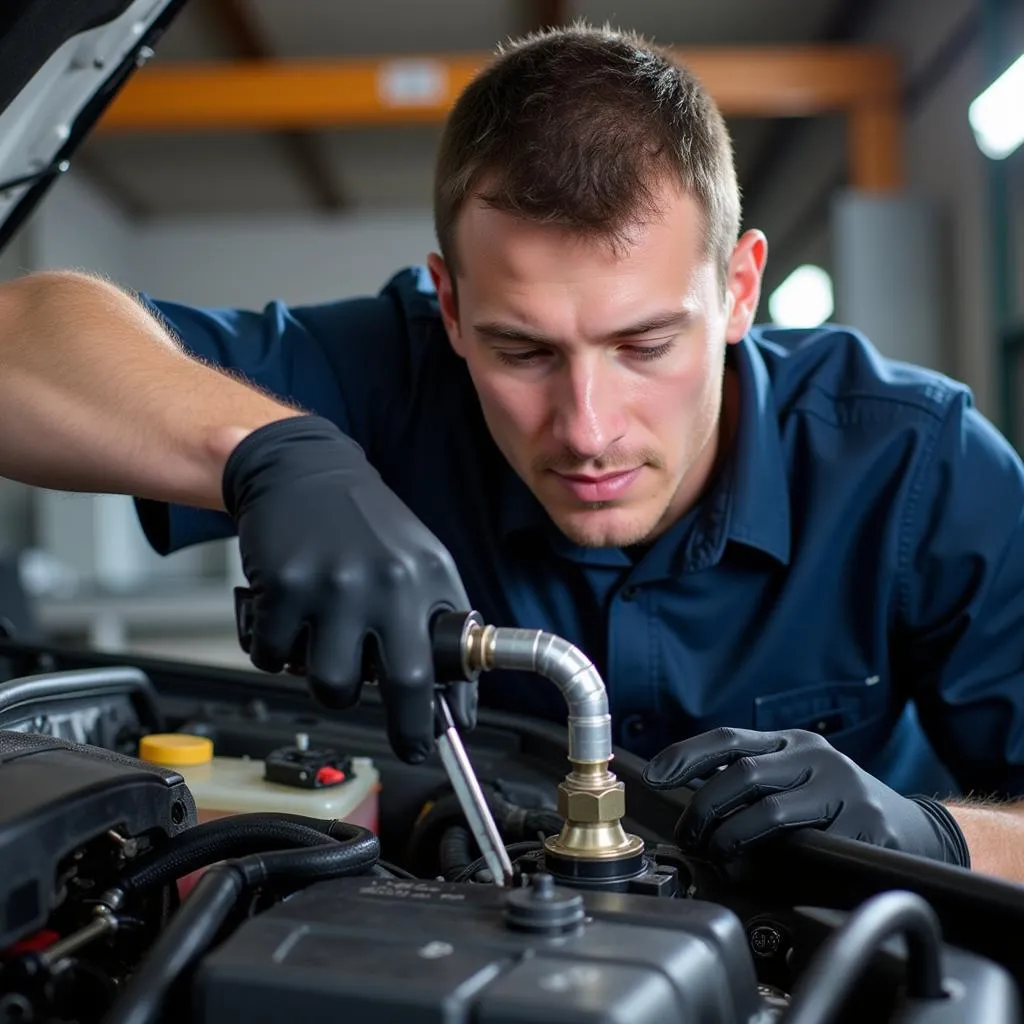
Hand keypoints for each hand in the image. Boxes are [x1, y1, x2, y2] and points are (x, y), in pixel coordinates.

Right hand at [222, 415, 474, 763]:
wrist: (302, 471)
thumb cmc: (364, 523)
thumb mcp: (420, 560)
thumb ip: (438, 622)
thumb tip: (454, 696)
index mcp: (425, 575)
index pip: (440, 663)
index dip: (436, 715)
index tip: (429, 739)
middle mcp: (383, 580)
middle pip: (396, 682)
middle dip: (400, 723)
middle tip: (399, 734)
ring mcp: (331, 584)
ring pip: (331, 682)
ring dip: (330, 683)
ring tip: (331, 651)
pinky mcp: (282, 585)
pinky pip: (276, 657)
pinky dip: (279, 655)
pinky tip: (290, 626)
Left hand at [642, 727, 969, 866]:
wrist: (913, 831)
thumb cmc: (838, 806)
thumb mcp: (794, 782)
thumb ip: (751, 786)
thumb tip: (691, 808)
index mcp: (790, 742)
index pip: (727, 739)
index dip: (686, 755)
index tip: (656, 775)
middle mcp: (815, 755)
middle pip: (743, 772)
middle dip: (705, 807)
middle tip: (689, 835)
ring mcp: (842, 786)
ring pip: (771, 809)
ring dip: (733, 835)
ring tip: (718, 852)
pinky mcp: (865, 822)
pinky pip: (809, 844)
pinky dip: (779, 861)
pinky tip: (769, 871)